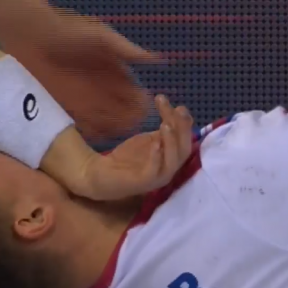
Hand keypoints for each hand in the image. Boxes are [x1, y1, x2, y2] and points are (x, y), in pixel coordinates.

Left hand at [4, 10, 161, 138]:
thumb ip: (126, 49)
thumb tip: (158, 59)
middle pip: (124, 115)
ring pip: (105, 124)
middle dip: (129, 123)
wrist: (32, 34)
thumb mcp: (100, 36)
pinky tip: (89, 134)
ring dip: (110, 131)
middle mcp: (105, 92)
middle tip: (130, 128)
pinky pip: (81, 126)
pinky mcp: (66, 108)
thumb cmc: (68, 30)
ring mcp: (86, 102)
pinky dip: (88, 132)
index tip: (146, 111)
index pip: (137, 97)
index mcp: (117, 76)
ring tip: (111, 133)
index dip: (142, 106)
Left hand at [74, 95, 193, 200]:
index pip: (184, 138)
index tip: (176, 104)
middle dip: (183, 129)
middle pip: (184, 150)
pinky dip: (156, 157)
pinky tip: (155, 143)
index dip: (184, 121)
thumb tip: (179, 109)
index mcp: (173, 157)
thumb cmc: (129, 156)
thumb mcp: (149, 138)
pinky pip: (153, 171)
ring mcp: (158, 178)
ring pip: (172, 162)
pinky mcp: (143, 183)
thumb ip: (164, 129)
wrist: (103, 173)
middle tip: (178, 110)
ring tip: (166, 124)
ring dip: (172, 142)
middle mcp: (169, 168)